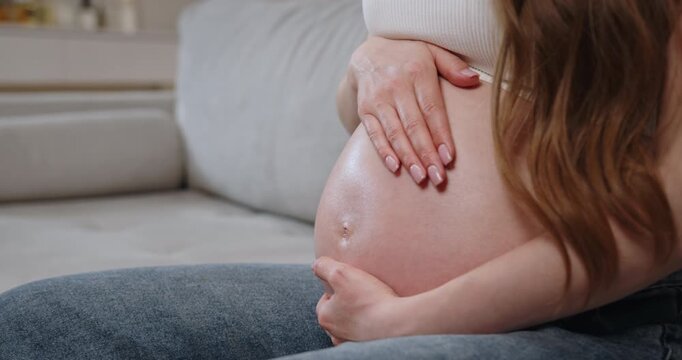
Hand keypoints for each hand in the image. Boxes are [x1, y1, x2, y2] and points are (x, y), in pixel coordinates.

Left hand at [312, 257, 405, 343]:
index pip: (325, 298)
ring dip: (357, 314)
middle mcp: (335, 333)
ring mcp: (351, 341)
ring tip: (371, 303)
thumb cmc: (367, 299)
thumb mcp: (341, 273)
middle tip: (362, 291)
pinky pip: (364, 332)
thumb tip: (316, 265)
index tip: (352, 282)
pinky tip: (379, 316)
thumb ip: (324, 266)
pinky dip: (369, 324)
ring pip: (350, 323)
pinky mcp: (367, 345)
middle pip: (337, 312)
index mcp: (324, 317)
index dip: (338, 287)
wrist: (396, 323)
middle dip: (346, 302)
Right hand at [347, 36, 478, 185]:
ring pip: (394, 132)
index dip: (440, 134)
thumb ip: (453, 66)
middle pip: (414, 125)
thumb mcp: (432, 51)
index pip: (432, 109)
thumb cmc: (409, 56)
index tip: (449, 157)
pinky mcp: (364, 109)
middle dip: (426, 154)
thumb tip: (474, 80)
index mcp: (418, 72)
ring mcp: (378, 99)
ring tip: (420, 177)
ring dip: (408, 157)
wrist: (368, 52)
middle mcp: (396, 86)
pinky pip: (374, 133)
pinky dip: (383, 151)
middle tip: (438, 178)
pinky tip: (395, 167)